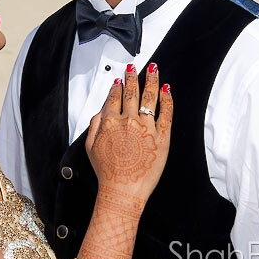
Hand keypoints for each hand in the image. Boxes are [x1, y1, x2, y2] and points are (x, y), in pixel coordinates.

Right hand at [85, 63, 172, 202]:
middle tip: (134, 67)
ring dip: (151, 80)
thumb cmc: (107, 172)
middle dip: (133, 76)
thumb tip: (102, 109)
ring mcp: (146, 127)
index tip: (119, 79)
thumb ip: (94, 124)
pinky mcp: (162, 136)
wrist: (122, 191)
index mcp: (109, 122)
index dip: (117, 85)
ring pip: (150, 97)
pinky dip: (167, 98)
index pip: (114, 97)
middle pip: (131, 92)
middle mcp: (128, 121)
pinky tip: (167, 89)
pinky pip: (167, 112)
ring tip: (153, 68)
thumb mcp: (90, 147)